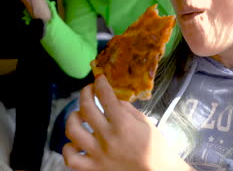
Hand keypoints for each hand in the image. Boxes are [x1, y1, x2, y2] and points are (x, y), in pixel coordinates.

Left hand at [63, 75, 193, 170]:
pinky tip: (77, 142)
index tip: (100, 79)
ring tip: (80, 115)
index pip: (105, 97)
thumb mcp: (145, 123)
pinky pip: (70, 158)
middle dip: (85, 93)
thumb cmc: (154, 146)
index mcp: (123, 124)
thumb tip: (112, 96)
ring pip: (72, 130)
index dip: (100, 84)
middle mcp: (107, 138)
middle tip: (89, 90)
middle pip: (86, 108)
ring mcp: (97, 154)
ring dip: (74, 117)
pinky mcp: (92, 169)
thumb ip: (126, 109)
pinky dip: (69, 148)